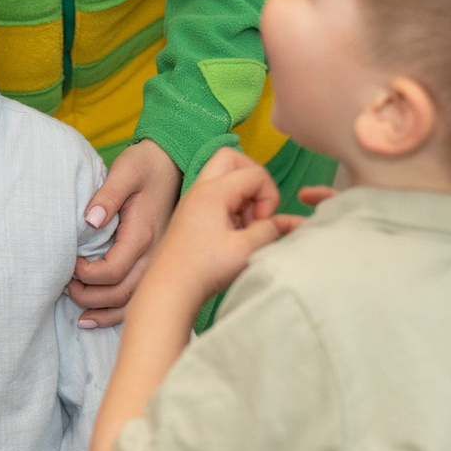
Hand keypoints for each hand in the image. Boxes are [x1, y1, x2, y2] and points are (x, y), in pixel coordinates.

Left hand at [67, 137, 180, 327]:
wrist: (172, 165)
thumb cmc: (145, 166)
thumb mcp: (125, 171)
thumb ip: (107, 195)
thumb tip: (89, 220)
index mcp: (143, 235)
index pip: (112, 271)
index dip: (86, 274)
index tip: (70, 262)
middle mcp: (154, 254)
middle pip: (120, 294)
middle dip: (89, 297)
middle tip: (65, 286)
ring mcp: (157, 262)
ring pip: (131, 303)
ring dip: (102, 311)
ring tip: (77, 311)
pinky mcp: (155, 264)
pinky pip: (138, 297)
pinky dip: (116, 312)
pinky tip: (96, 316)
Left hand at [141, 147, 299, 309]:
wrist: (169, 290)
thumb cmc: (204, 270)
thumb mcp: (247, 250)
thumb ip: (271, 230)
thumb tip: (282, 223)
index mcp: (212, 191)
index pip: (255, 173)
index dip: (269, 196)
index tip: (263, 223)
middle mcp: (200, 190)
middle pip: (232, 159)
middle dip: (253, 180)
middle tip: (257, 209)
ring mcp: (194, 202)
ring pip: (225, 178)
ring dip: (243, 197)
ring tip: (246, 228)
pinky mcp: (192, 216)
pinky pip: (217, 197)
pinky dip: (232, 209)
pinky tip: (235, 236)